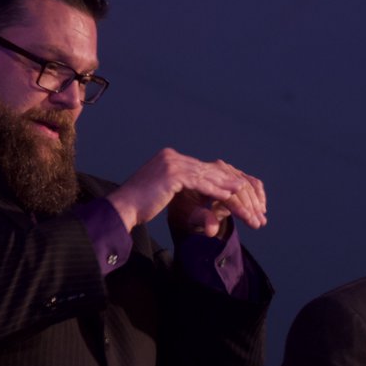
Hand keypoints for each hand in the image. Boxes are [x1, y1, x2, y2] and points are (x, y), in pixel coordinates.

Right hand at [107, 148, 266, 235]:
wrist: (122, 209)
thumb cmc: (139, 205)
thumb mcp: (162, 191)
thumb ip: (177, 185)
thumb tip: (191, 186)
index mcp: (169, 158)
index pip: (200, 168)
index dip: (219, 178)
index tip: (234, 187)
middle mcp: (171, 156)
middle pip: (206, 170)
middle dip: (226, 182)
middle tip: (243, 190)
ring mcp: (172, 163)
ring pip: (207, 176)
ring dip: (226, 186)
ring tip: (243, 193)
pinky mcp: (173, 174)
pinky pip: (200, 183)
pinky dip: (216, 190)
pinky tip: (229, 196)